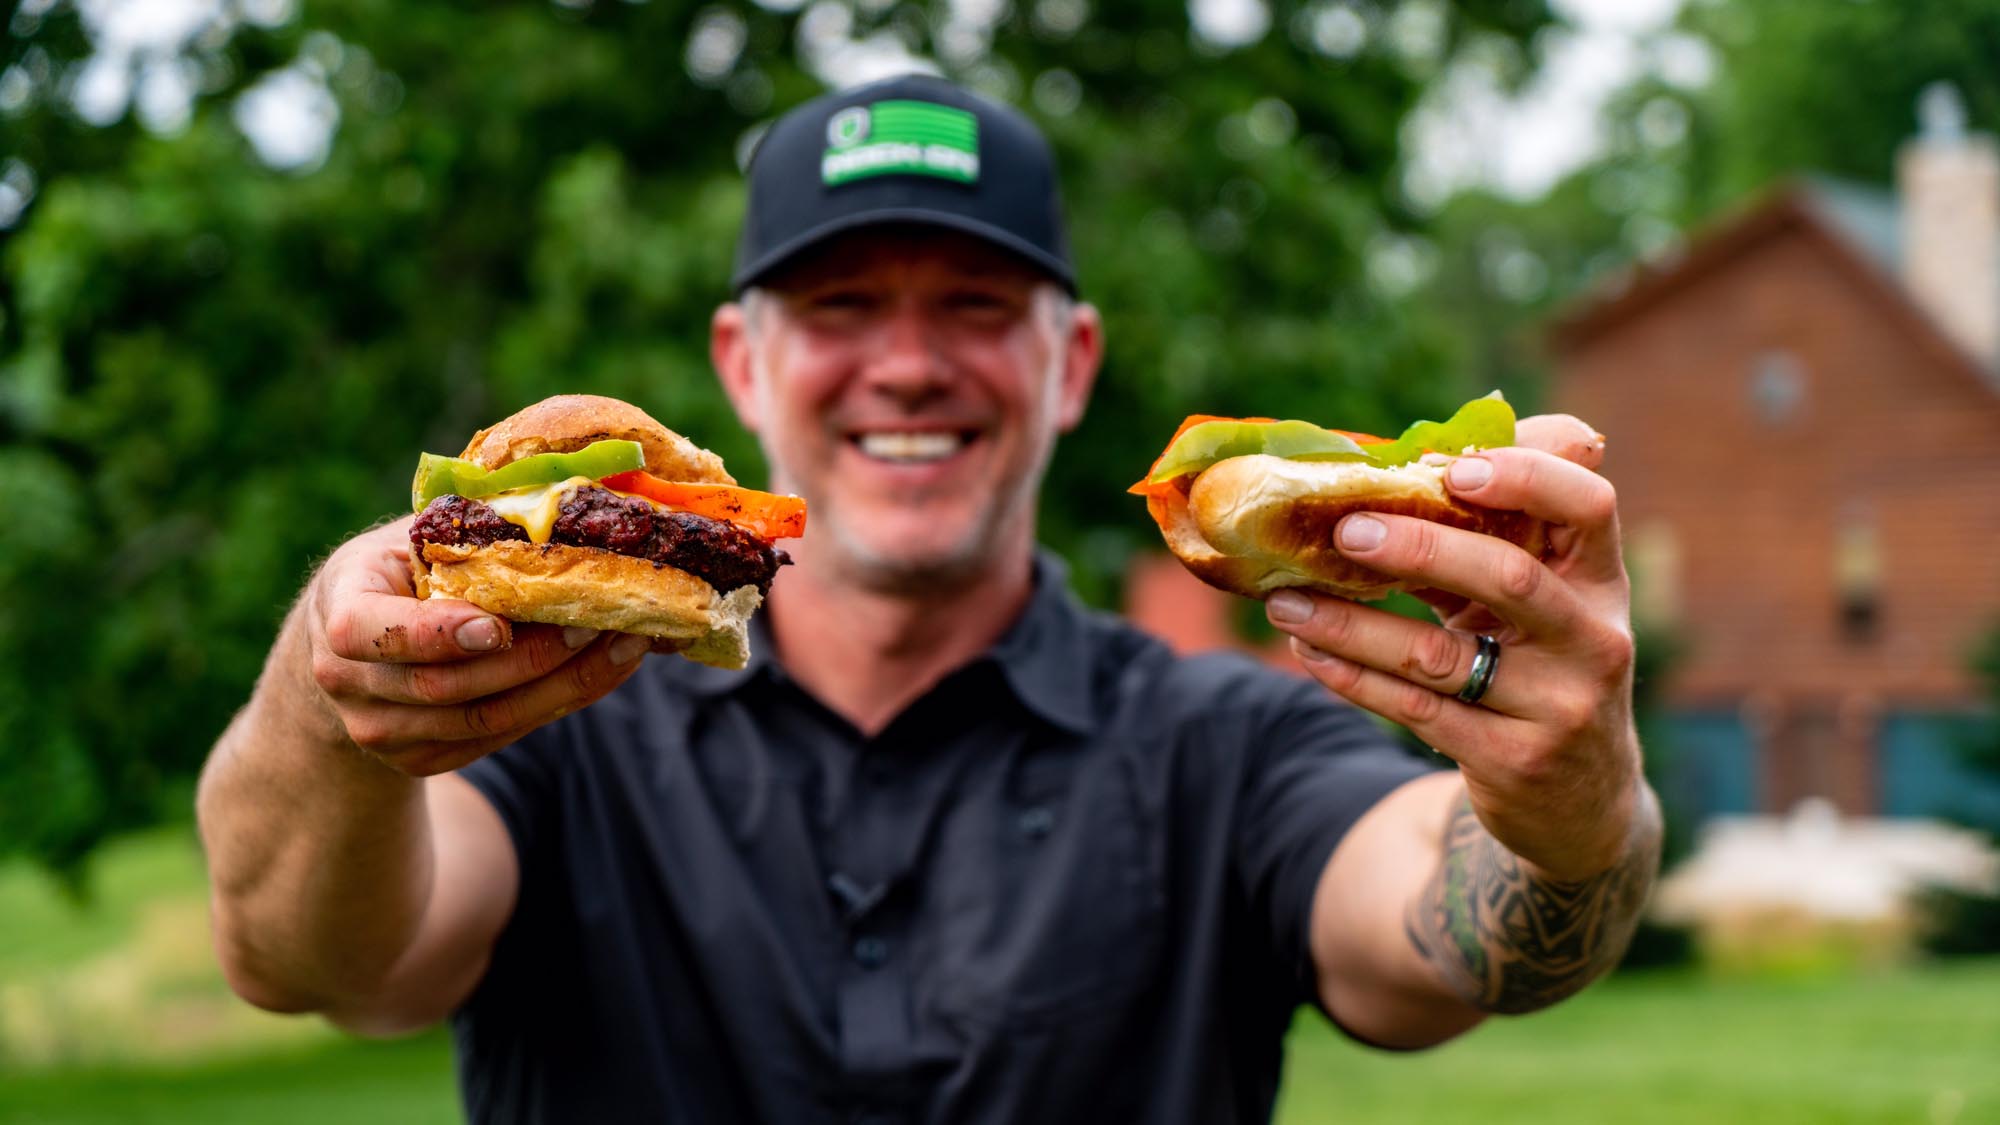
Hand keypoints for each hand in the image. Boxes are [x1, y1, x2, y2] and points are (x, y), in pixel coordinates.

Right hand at [300, 517, 651, 776]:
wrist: (354, 650)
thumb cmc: (396, 573)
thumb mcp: (410, 539)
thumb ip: (463, 532)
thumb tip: (558, 503)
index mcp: (339, 611)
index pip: (375, 633)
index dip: (438, 634)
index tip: (499, 626)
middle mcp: (349, 682)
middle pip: (447, 686)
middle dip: (532, 656)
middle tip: (595, 622)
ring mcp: (382, 731)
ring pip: (485, 720)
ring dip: (563, 684)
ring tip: (622, 645)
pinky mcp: (422, 759)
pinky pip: (501, 736)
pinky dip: (558, 703)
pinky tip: (604, 669)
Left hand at [1264, 413, 1641, 878]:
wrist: (1580, 799)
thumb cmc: (1539, 665)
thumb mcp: (1538, 604)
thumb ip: (1488, 540)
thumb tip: (1392, 461)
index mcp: (1600, 581)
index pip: (1590, 505)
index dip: (1527, 477)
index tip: (1453, 466)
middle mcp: (1593, 640)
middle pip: (1509, 576)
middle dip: (1421, 546)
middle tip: (1345, 530)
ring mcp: (1558, 706)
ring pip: (1439, 655)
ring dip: (1351, 624)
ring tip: (1285, 603)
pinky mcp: (1513, 760)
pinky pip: (1416, 710)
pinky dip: (1354, 677)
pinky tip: (1309, 653)